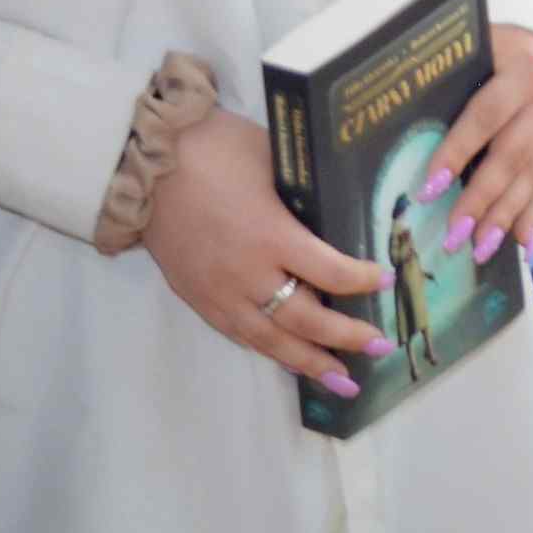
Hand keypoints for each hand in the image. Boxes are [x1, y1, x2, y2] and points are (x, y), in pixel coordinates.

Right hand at [141, 107, 393, 398]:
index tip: (387, 281)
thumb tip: (339, 206)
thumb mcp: (274, 163)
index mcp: (272, 237)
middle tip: (380, 346)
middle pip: (305, 320)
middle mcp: (247, 276)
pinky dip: (270, 351)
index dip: (363, 281)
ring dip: (310, 362)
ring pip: (271, 340)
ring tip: (344, 380)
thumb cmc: (217, 151)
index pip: (331, 273)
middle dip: (346, 337)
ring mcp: (219, 293)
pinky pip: (240, 335)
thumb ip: (304, 194)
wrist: (145, 165)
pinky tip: (292, 360)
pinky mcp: (197, 300)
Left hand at [428, 24, 532, 261]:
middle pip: (512, 155)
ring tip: (480, 251)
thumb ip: (450, 73)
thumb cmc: (501, 50)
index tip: (429, 188)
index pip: (486, 115)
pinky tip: (524, 246)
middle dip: (482, 199)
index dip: (457, 151)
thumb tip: (391, 108)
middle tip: (455, 237)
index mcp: (522, 69)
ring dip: (505, 218)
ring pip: (532, 177)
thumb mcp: (480, 47)